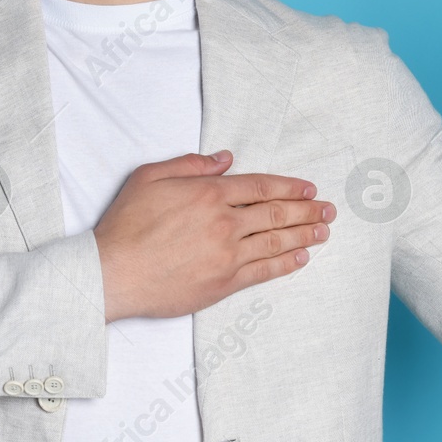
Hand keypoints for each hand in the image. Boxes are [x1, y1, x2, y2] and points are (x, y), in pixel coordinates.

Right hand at [93, 151, 336, 321]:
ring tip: (324, 231)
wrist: (113, 272)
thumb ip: (190, 165)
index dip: (289, 187)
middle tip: (328, 210)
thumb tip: (225, 159)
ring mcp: (227, 254)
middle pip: (276, 213)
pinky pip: (264, 271)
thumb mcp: (149, 177)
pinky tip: (301, 258)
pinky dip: (286, 264)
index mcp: (208, 193)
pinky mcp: (224, 282)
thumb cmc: (126, 224)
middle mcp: (224, 222)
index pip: (260, 186)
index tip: (309, 189)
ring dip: (304, 235)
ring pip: (276, 241)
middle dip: (307, 210)